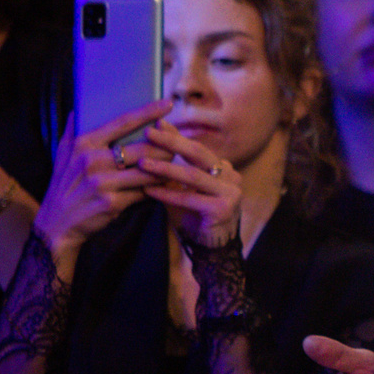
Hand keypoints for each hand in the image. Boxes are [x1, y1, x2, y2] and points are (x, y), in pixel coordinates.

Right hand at [34, 102, 164, 260]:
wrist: (57, 225)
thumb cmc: (64, 186)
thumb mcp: (62, 155)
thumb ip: (73, 130)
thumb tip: (80, 108)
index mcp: (84, 143)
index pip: (123, 122)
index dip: (148, 112)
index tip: (168, 103)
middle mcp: (93, 160)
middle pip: (142, 148)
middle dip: (164, 146)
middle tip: (176, 144)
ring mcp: (103, 182)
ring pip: (147, 171)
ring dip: (164, 169)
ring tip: (174, 165)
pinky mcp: (112, 203)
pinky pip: (143, 192)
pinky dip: (155, 189)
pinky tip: (163, 186)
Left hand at [138, 119, 248, 249]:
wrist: (212, 249)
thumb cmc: (194, 216)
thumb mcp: (184, 186)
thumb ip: (175, 165)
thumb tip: (157, 135)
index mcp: (223, 168)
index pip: (197, 147)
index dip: (176, 136)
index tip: (155, 124)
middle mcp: (231, 176)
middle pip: (198, 154)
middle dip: (172, 142)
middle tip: (149, 133)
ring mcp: (230, 192)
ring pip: (193, 176)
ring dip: (165, 168)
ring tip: (142, 163)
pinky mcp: (223, 209)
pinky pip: (190, 198)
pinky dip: (167, 194)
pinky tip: (149, 190)